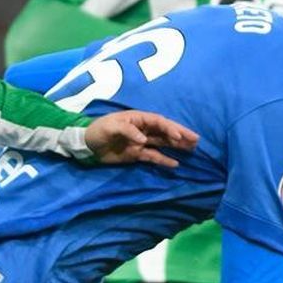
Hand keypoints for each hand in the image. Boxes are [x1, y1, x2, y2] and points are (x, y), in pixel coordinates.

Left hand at [84, 110, 198, 167]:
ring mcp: (141, 142)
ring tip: (192, 148)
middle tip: (196, 140)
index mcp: (138, 119)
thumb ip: (127, 131)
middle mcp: (143, 129)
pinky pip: (154, 156)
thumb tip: (144, 139)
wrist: (86, 145)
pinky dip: (164, 160)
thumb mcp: (110, 127)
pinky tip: (176, 163)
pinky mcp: (137, 154)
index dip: (170, 128)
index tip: (180, 136)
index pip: (158, 122)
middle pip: (165, 131)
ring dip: (177, 145)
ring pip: (163, 143)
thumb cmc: (98, 130)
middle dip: (180, 135)